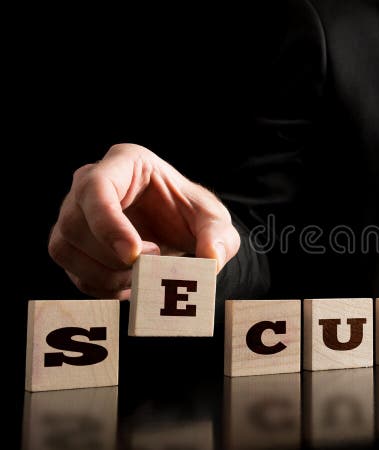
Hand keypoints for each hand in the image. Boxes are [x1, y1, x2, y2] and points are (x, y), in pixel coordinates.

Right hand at [49, 143, 239, 298]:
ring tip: (143, 276)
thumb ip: (219, 236)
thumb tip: (211, 260)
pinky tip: (130, 285)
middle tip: (152, 265)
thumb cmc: (190, 214)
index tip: (134, 254)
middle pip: (75, 223)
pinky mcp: (71, 243)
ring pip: (65, 249)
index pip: (95, 187)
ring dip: (105, 274)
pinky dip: (101, 287)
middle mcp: (89, 182)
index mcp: (125, 162)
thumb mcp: (213, 220)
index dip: (108, 224)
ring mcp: (74, 212)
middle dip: (112, 256)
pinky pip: (72, 271)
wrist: (176, 229)